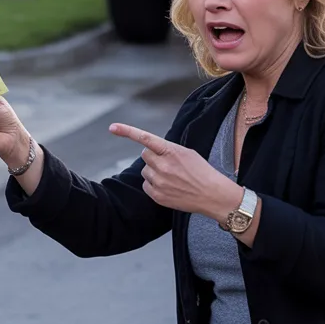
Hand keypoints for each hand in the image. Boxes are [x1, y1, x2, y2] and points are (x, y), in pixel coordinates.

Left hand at [109, 123, 241, 218]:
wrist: (212, 195)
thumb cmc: (201, 171)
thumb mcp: (186, 153)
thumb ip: (167, 149)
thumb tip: (150, 149)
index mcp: (171, 151)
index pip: (145, 138)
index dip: (127, 131)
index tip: (112, 127)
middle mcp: (163, 166)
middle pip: (144, 154)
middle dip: (153, 157)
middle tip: (168, 163)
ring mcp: (159, 181)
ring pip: (145, 170)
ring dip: (154, 171)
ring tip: (172, 177)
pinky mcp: (157, 195)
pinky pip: (145, 185)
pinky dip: (153, 184)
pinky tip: (168, 186)